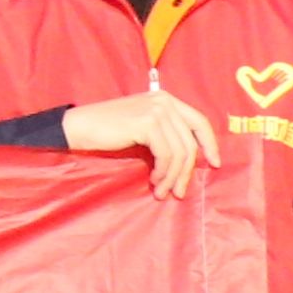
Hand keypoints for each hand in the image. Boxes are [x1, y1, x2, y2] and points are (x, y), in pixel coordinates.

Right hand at [64, 88, 211, 197]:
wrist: (78, 127)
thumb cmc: (107, 131)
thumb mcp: (142, 126)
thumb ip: (165, 132)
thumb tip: (190, 158)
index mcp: (166, 99)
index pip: (200, 121)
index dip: (210, 144)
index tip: (215, 164)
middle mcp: (165, 101)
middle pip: (190, 142)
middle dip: (186, 172)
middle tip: (179, 192)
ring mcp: (156, 111)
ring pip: (180, 152)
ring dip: (173, 177)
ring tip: (163, 191)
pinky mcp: (147, 123)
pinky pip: (166, 155)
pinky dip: (163, 172)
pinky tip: (153, 180)